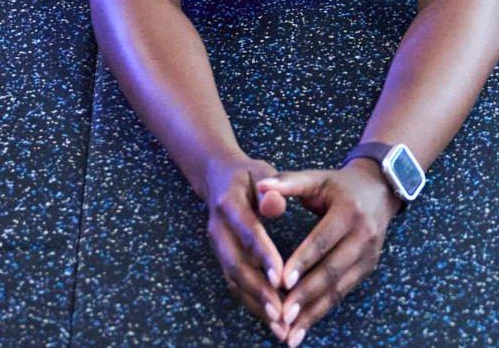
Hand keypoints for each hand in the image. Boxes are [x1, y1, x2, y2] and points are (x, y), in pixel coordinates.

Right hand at [203, 156, 291, 340]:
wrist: (220, 177)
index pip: (246, 232)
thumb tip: (276, 205)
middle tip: (280, 313)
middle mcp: (218, 229)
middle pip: (235, 265)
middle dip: (258, 292)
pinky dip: (253, 303)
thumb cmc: (249, 175)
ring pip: (234, 280)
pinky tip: (273, 319)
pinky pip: (236, 284)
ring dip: (256, 305)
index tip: (280, 278)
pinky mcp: (223, 258)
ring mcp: (218, 247)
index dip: (262, 255)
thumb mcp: (260, 172)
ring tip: (280, 326)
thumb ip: (270, 188)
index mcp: (227, 204)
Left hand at [258, 165, 398, 343]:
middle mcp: (363, 236)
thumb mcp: (317, 178)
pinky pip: (342, 293)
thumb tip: (260, 186)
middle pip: (331, 270)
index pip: (322, 240)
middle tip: (283, 314)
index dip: (302, 261)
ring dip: (313, 312)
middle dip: (306, 295)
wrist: (378, 190)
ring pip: (338, 288)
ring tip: (290, 331)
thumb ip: (288, 183)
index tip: (281, 281)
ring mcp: (368, 255)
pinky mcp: (367, 269)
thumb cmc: (339, 185)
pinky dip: (322, 311)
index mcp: (348, 211)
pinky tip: (303, 326)